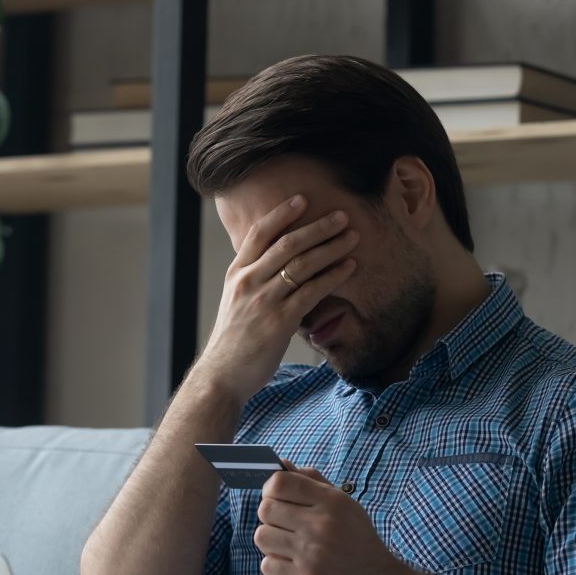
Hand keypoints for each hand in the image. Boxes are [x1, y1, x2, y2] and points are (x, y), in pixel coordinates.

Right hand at [194, 196, 358, 403]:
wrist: (222, 375)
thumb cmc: (233, 341)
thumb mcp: (236, 302)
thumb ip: (255, 281)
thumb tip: (281, 267)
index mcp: (237, 273)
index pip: (260, 234)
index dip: (282, 214)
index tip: (303, 199)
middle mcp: (249, 282)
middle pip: (287, 244)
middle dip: (318, 227)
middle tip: (342, 215)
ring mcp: (264, 300)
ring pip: (302, 264)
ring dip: (331, 247)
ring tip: (352, 237)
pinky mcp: (279, 321)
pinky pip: (311, 291)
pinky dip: (333, 276)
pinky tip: (349, 268)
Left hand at [254, 463, 404, 574]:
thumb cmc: (359, 543)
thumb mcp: (345, 506)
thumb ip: (313, 483)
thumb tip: (283, 465)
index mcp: (332, 502)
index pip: (280, 482)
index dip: (270, 488)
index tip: (276, 497)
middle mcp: (321, 525)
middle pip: (266, 509)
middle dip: (271, 517)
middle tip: (286, 527)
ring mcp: (311, 555)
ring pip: (262, 536)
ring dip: (272, 542)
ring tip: (290, 548)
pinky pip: (267, 565)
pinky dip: (276, 567)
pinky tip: (294, 567)